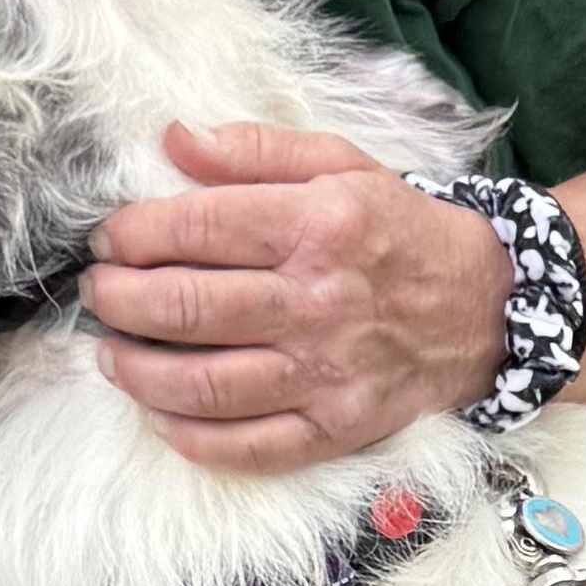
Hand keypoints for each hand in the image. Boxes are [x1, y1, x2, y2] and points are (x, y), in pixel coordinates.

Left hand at [79, 120, 511, 471]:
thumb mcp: (341, 164)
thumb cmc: (401, 230)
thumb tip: (173, 138)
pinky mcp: (336, 428)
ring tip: (111, 354)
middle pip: (186, 308)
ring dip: (138, 372)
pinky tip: (159, 414)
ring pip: (203, 384)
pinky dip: (190, 437)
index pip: (195, 228)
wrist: (488, 307)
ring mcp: (326, 373)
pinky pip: (249, 446)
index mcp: (317, 226)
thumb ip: (254, 149)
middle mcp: (318, 302)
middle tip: (98, 294)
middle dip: (118, 301)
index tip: (107, 238)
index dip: (132, 234)